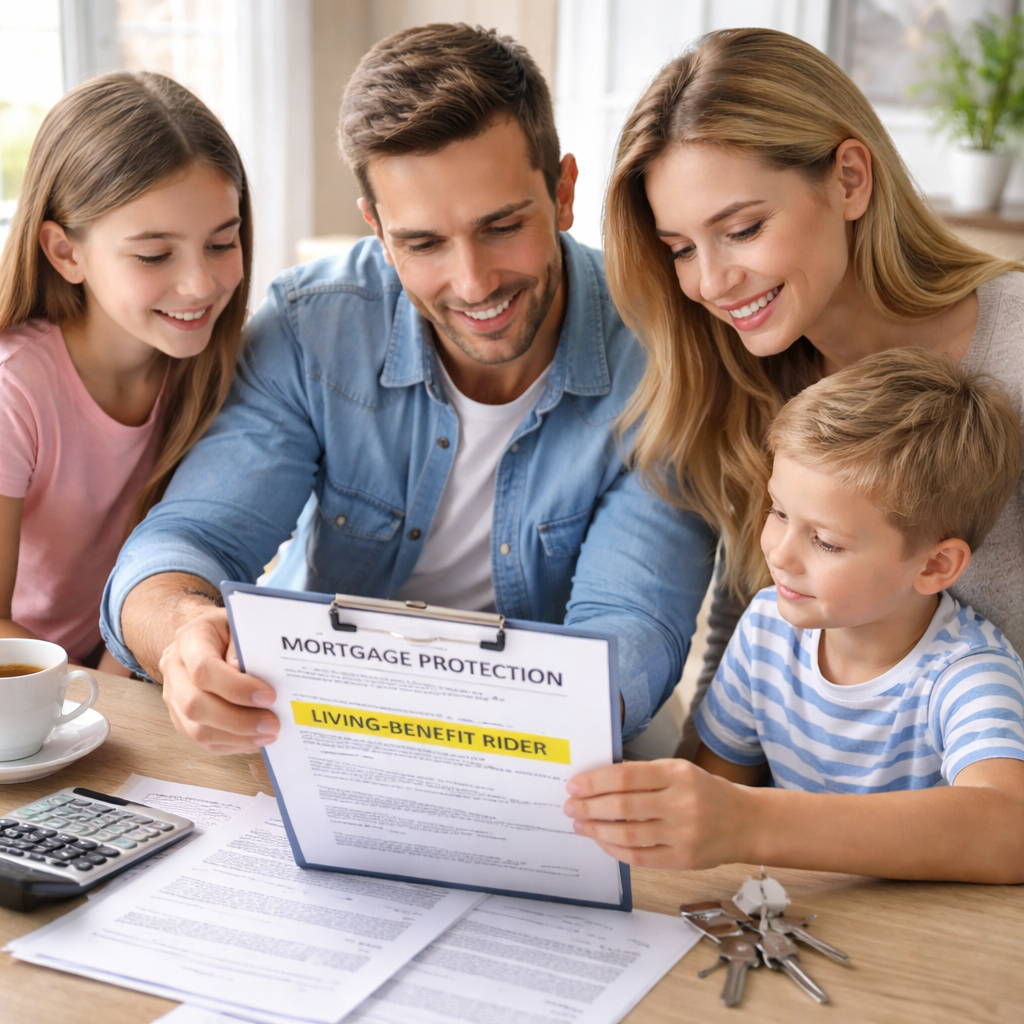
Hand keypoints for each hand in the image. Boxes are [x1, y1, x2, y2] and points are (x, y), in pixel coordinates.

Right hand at [158, 606, 279, 754]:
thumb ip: (243, 646)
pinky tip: (254, 740)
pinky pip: (202, 740)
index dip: (236, 688)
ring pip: (197, 729)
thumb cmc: (228, 630)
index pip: (203, 669)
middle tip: (272, 724)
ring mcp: (173, 696)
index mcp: (188, 639)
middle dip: (238, 720)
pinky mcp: (180, 717)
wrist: (205, 636)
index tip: (268, 696)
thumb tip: (247, 674)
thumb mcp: (239, 624)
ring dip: (236, 737)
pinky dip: (231, 744)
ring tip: (268, 735)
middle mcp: (173, 669)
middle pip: (195, 705)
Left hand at [563, 759, 754, 868]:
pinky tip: (602, 841)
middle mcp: (681, 803)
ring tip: (580, 824)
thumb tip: (599, 780)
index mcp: (678, 774)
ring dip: (597, 830)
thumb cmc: (707, 792)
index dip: (595, 781)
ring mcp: (683, 834)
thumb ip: (644, 774)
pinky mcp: (683, 859)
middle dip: (589, 806)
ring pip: (628, 834)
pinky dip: (616, 850)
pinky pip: (640, 857)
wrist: (746, 822)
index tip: (574, 785)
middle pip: (623, 806)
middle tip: (570, 806)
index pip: (625, 776)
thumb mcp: (680, 771)